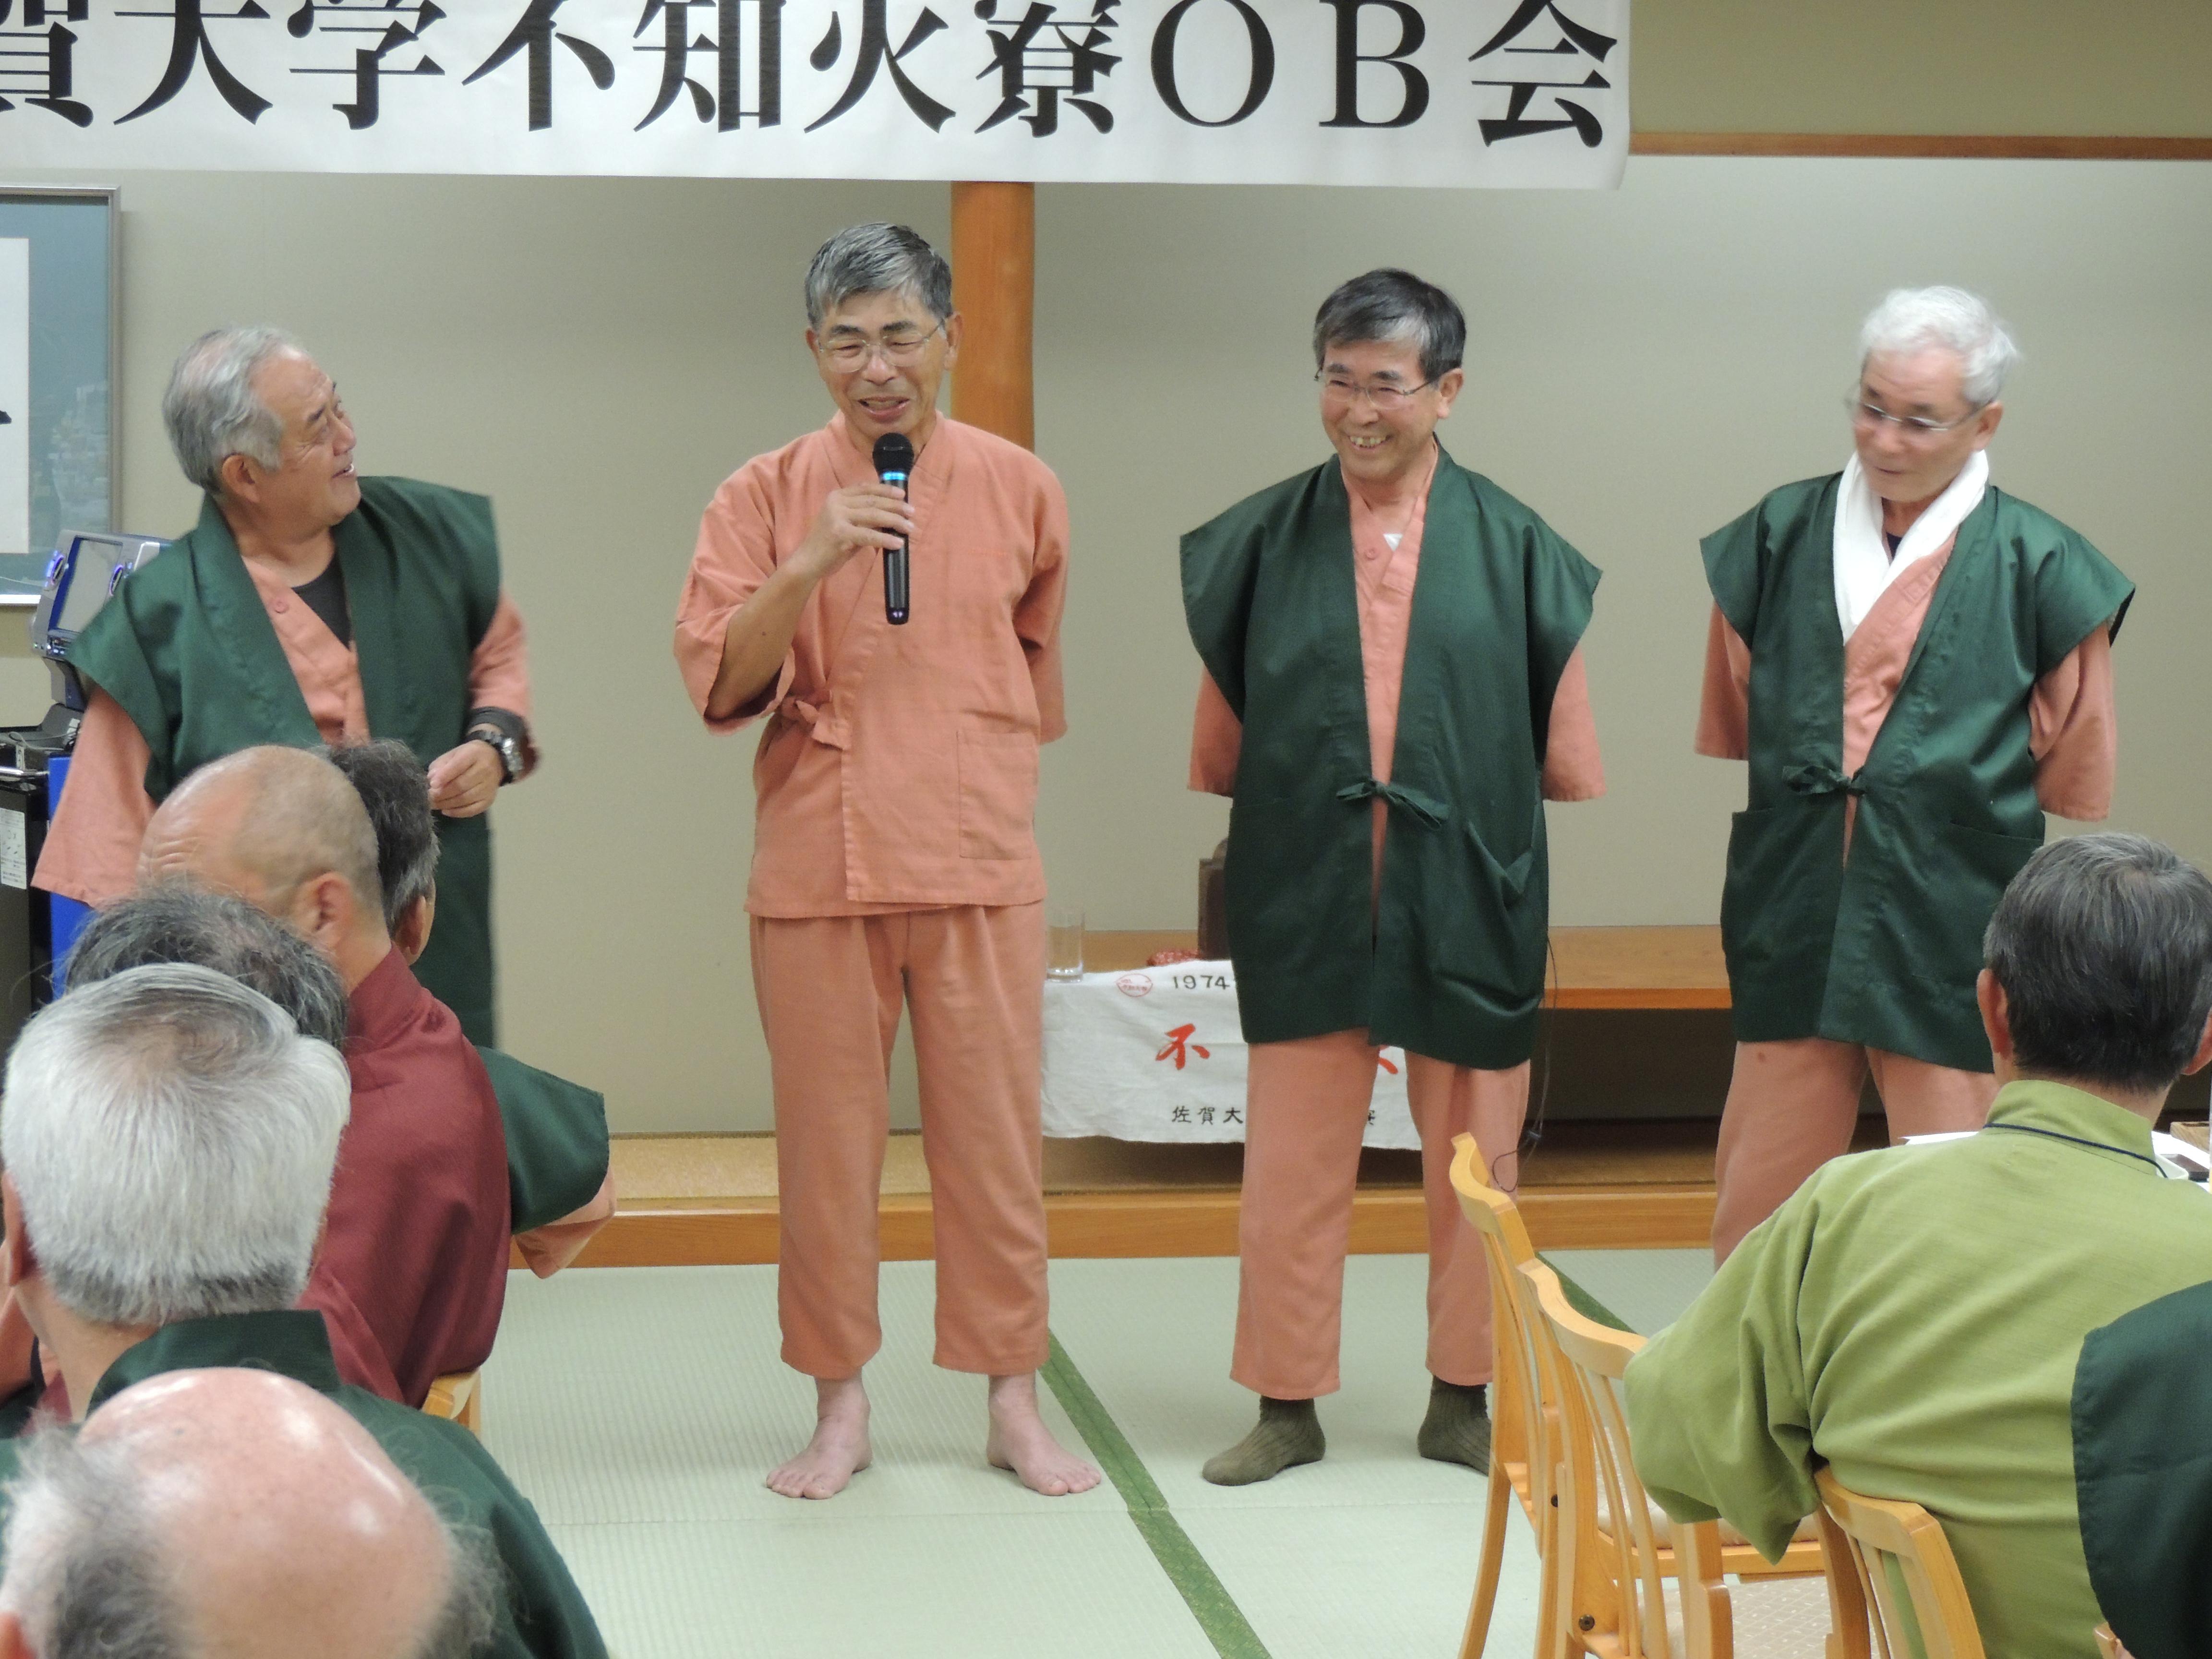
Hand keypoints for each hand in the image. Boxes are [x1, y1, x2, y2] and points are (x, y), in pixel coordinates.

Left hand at [427, 740, 503, 817]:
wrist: (496, 761)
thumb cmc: (469, 757)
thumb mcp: (454, 754)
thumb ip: (441, 765)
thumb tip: (431, 779)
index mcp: (474, 754)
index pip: (458, 766)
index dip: (444, 776)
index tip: (431, 784)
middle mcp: (485, 770)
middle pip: (461, 785)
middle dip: (442, 793)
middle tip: (429, 797)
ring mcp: (489, 787)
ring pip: (465, 799)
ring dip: (447, 804)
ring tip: (434, 804)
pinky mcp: (489, 799)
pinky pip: (473, 809)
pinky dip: (458, 812)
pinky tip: (446, 810)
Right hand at [791, 482, 911, 582]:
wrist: (807, 562)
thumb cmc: (828, 545)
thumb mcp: (845, 524)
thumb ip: (862, 518)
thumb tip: (890, 517)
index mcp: (837, 497)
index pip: (866, 488)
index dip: (886, 490)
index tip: (903, 494)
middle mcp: (837, 503)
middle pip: (873, 501)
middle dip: (895, 506)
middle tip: (911, 512)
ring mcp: (837, 517)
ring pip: (873, 515)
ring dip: (895, 521)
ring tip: (910, 527)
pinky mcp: (840, 534)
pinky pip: (869, 535)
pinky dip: (885, 539)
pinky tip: (898, 543)